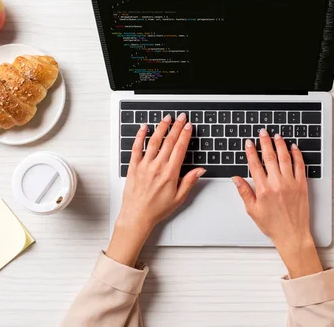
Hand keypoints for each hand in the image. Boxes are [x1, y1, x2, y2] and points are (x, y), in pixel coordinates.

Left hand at [107, 113, 205, 266]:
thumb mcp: (179, 198)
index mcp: (170, 173)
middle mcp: (157, 167)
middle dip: (176, 127)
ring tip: (166, 118)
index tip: (188, 126)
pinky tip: (143, 127)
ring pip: (153, 141)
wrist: (137, 216)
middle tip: (181, 117)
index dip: (185, 135)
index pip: (180, 148)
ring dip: (161, 128)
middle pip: (169, 141)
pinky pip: (136, 148)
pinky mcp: (134, 167)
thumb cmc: (157, 209)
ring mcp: (144, 165)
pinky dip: (139, 136)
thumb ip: (189, 181)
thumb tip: (200, 170)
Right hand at [231, 129, 322, 277]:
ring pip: (285, 158)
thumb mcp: (252, 210)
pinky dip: (297, 155)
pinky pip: (300, 166)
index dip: (251, 151)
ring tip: (277, 136)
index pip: (255, 164)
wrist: (292, 235)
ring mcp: (291, 183)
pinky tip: (293, 147)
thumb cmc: (273, 225)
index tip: (249, 143)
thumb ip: (244, 192)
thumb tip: (236, 179)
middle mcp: (277, 184)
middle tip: (263, 132)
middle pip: (270, 157)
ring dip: (280, 145)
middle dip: (265, 142)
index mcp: (263, 189)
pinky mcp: (302, 185)